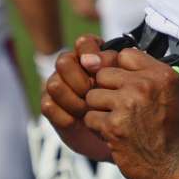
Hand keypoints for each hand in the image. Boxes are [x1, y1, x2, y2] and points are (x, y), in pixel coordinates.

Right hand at [40, 34, 116, 160]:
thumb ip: (115, 67)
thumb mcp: (129, 85)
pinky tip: (77, 121)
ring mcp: (60, 86)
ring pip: (55, 84)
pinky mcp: (52, 107)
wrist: (121, 136)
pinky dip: (65, 115)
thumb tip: (95, 60)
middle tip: (92, 94)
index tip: (97, 68)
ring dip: (73, 100)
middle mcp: (73, 67)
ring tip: (87, 111)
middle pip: (64, 61)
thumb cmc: (128, 106)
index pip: (84, 43)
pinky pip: (48, 105)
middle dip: (79, 80)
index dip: (89, 52)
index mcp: (93, 56)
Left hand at [83, 48, 178, 178]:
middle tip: (116, 105)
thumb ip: (164, 74)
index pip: (125, 55)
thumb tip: (142, 60)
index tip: (124, 83)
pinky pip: (90, 117)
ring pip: (93, 95)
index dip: (121, 70)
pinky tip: (113, 134)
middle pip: (104, 73)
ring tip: (115, 120)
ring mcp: (127, 105)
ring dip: (99, 109)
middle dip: (106, 89)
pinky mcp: (114, 127)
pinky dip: (97, 127)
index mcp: (162, 74)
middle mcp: (144, 86)